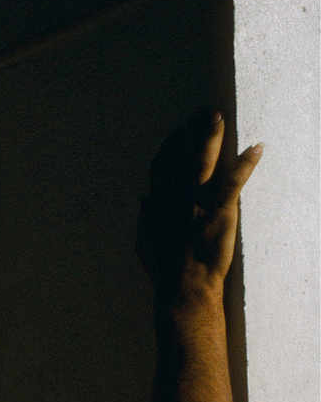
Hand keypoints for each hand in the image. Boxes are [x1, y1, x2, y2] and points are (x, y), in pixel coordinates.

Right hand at [137, 110, 262, 303]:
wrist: (183, 289)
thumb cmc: (165, 270)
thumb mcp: (146, 243)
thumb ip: (146, 219)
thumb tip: (144, 198)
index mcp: (157, 207)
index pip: (159, 169)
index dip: (168, 148)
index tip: (175, 132)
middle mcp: (174, 200)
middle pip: (178, 158)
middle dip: (188, 134)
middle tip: (198, 113)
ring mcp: (196, 205)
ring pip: (201, 164)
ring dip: (210, 139)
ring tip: (217, 117)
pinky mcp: (218, 213)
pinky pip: (233, 182)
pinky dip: (245, 164)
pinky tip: (256, 147)